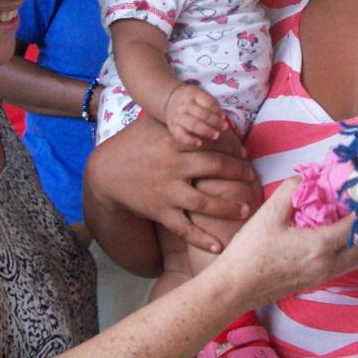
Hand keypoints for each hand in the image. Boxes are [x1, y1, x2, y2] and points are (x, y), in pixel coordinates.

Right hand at [84, 115, 258, 252]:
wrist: (105, 172)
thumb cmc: (133, 142)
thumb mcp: (153, 123)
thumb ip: (179, 117)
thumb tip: (209, 111)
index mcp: (173, 140)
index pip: (211, 142)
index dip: (233, 147)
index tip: (245, 154)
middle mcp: (172, 166)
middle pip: (214, 168)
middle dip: (237, 173)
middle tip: (251, 178)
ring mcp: (166, 191)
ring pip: (204, 201)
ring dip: (228, 207)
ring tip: (245, 209)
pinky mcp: (160, 211)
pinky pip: (184, 228)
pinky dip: (201, 239)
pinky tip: (218, 247)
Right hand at [163, 84, 225, 145]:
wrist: (170, 101)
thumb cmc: (191, 100)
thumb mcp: (200, 95)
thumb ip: (212, 104)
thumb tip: (223, 118)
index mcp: (193, 94)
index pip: (208, 102)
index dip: (218, 111)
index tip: (224, 118)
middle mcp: (184, 105)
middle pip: (202, 114)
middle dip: (215, 122)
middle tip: (224, 127)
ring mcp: (178, 116)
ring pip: (193, 124)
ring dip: (206, 131)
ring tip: (216, 135)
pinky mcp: (173, 127)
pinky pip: (181, 135)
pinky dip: (190, 140)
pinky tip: (199, 143)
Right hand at [213, 179, 357, 307]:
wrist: (234, 288)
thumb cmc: (249, 252)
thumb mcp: (268, 214)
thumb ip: (290, 190)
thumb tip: (306, 177)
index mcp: (320, 246)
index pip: (356, 225)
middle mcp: (328, 264)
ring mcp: (323, 277)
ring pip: (356, 258)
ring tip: (350, 219)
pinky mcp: (316, 283)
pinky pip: (343, 265)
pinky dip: (348, 250)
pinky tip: (335, 235)